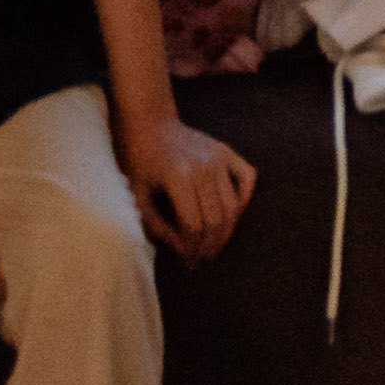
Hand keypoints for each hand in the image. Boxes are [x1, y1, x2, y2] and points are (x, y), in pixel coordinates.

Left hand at [126, 111, 256, 265]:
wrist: (149, 124)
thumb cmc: (138, 162)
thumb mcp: (138, 197)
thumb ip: (157, 226)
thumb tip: (183, 250)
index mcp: (178, 177)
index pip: (193, 225)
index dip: (191, 248)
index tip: (187, 261)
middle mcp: (203, 167)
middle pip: (215, 219)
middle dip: (209, 245)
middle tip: (201, 259)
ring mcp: (218, 158)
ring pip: (232, 205)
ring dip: (226, 231)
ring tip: (214, 246)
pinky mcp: (226, 152)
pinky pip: (247, 178)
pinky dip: (244, 198)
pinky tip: (233, 215)